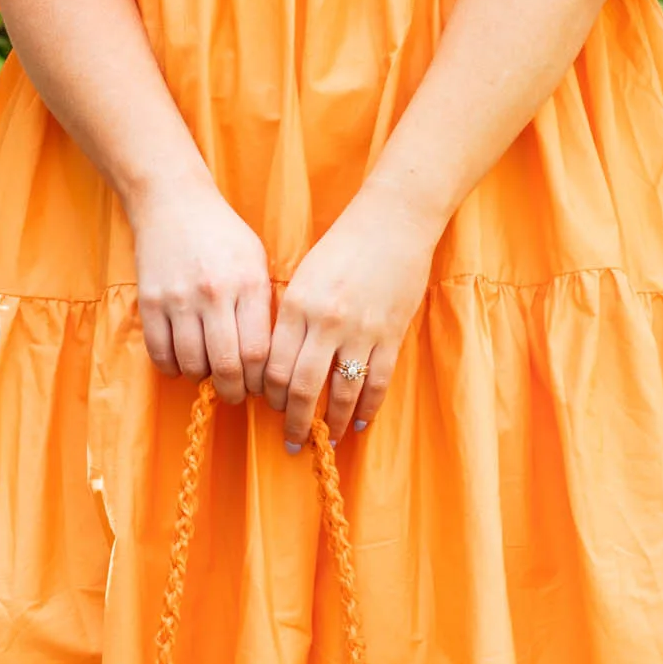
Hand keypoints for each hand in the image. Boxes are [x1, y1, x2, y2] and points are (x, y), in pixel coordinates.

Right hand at [129, 176, 272, 400]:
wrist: (172, 201)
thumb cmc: (222, 234)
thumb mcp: (256, 261)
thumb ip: (263, 306)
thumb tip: (269, 359)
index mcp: (248, 284)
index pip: (259, 352)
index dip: (261, 381)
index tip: (261, 386)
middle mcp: (215, 294)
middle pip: (227, 366)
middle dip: (233, 391)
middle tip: (235, 394)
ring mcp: (179, 298)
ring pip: (192, 364)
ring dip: (202, 377)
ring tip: (208, 371)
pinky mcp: (150, 301)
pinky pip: (160, 353)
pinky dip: (172, 367)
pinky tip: (181, 361)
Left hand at [263, 182, 438, 447]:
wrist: (393, 221)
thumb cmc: (344, 245)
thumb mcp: (303, 277)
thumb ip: (291, 318)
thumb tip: (277, 364)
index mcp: (297, 305)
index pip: (273, 366)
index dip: (269, 396)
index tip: (269, 408)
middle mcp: (325, 321)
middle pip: (302, 387)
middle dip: (294, 421)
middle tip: (292, 441)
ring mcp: (361, 330)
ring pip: (342, 392)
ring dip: (332, 422)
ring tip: (328, 440)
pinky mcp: (391, 334)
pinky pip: (377, 382)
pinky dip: (367, 407)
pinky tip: (359, 423)